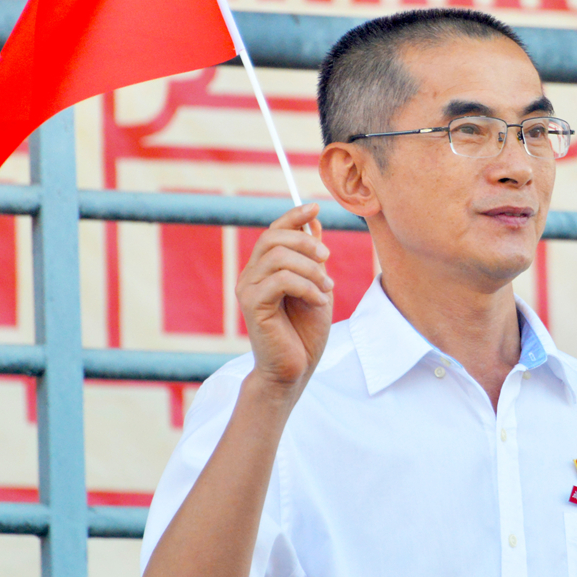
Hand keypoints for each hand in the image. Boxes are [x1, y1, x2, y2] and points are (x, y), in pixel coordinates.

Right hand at [236, 203, 332, 392]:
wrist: (294, 370)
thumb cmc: (304, 332)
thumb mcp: (316, 286)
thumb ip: (312, 258)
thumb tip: (314, 222)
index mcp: (264, 269)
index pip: (273, 231)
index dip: (293, 215)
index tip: (315, 207)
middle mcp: (251, 275)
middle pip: (273, 237)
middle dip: (306, 242)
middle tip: (328, 258)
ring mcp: (248, 289)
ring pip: (280, 257)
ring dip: (311, 270)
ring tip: (326, 289)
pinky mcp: (252, 304)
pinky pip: (281, 280)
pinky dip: (307, 286)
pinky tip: (319, 300)